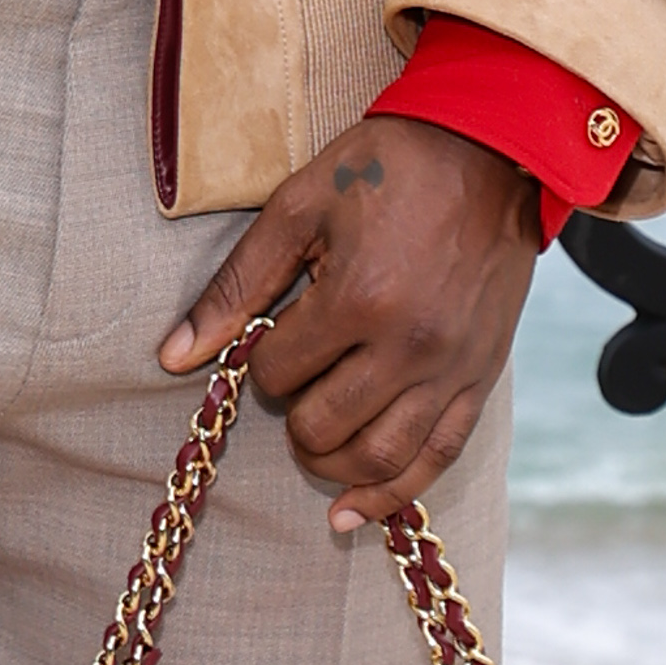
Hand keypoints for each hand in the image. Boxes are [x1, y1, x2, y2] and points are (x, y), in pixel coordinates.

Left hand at [161, 117, 540, 536]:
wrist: (491, 150)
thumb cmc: (386, 169)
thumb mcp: (298, 208)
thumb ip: (236, 285)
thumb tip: (174, 356)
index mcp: (359, 299)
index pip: (280, 374)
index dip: (262, 360)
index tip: (273, 333)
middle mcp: (410, 347)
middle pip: (324, 425)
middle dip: (294, 412)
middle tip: (292, 380)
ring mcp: (452, 368)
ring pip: (379, 458)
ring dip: (332, 461)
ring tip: (312, 442)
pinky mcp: (482, 378)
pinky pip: (438, 458)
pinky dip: (393, 495)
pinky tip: (353, 514)